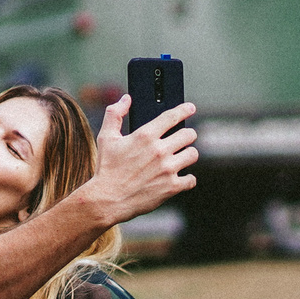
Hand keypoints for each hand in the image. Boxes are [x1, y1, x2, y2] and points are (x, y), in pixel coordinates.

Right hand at [85, 94, 198, 222]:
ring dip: (188, 154)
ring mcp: (167, 169)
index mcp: (145, 135)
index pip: (172, 116)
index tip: (190, 108)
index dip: (184, 110)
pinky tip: (180, 177)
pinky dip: (187, 178)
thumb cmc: (106, 168)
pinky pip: (191, 179)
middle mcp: (159, 150)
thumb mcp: (106, 138)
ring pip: (193, 154)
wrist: (108, 199)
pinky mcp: (172, 187)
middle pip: (189, 135)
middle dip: (187, 135)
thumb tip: (126, 99)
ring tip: (180, 157)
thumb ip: (115, 114)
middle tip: (182, 138)